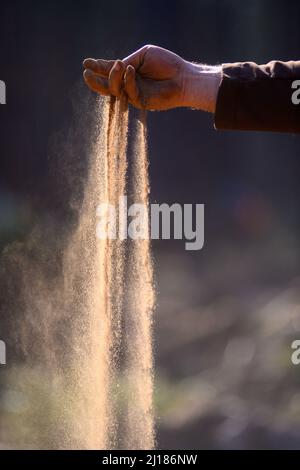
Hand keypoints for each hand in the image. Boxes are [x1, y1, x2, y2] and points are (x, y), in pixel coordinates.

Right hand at [83, 45, 220, 111]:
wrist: (183, 78)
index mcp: (128, 72)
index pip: (109, 71)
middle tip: (86, 74)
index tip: (86, 63)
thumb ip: (128, 60)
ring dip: (113, 77)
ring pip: (115, 90)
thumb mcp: (144, 55)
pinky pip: (128, 91)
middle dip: (95, 81)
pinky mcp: (140, 102)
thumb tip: (115, 66)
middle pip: (106, 86)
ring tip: (118, 65)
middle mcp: (128, 84)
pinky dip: (128, 79)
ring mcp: (133, 95)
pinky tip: (130, 69)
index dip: (98, 67)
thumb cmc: (167, 64)